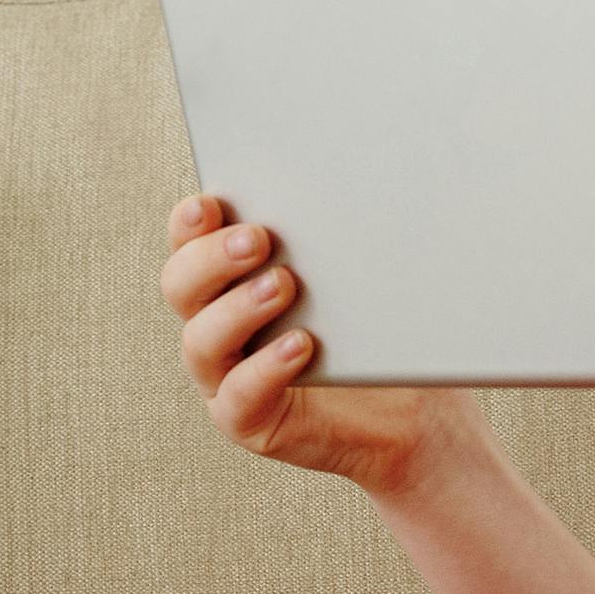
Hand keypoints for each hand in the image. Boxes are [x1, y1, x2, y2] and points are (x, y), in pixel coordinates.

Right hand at [162, 194, 478, 498]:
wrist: (413, 410)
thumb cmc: (383, 331)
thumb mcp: (366, 271)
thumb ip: (341, 231)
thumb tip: (359, 174)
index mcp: (230, 278)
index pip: (189, 242)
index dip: (189, 222)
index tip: (211, 203)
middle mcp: (216, 323)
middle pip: (181, 285)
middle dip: (211, 258)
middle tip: (257, 239)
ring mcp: (226, 375)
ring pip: (201, 340)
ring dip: (237, 308)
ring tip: (284, 285)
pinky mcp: (248, 419)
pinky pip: (238, 397)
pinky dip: (265, 369)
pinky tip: (301, 345)